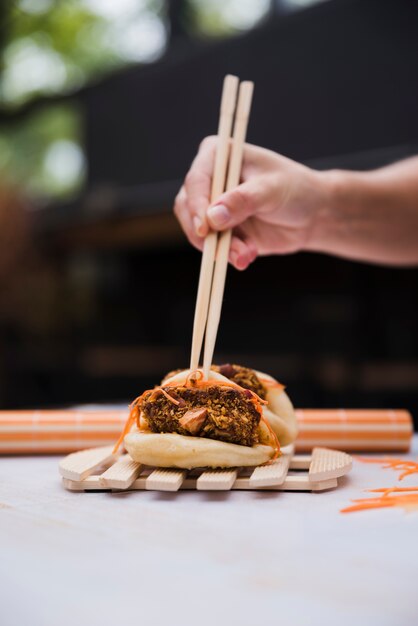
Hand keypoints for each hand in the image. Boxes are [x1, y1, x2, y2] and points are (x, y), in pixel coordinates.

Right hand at [174, 136, 328, 269]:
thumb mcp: (271, 191)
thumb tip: (212, 217)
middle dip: (208, 234)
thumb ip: (243, 202)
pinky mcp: (219, 230)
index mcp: (217, 155)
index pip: (196, 180)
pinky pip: (211, 247)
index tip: (205, 229)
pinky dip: (228, 256)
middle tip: (230, 250)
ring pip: (197, 232)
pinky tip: (248, 256)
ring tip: (247, 254)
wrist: (311, 215)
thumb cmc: (294, 190)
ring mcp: (211, 207)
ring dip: (221, 249)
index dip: (196, 205)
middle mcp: (209, 180)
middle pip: (188, 208)